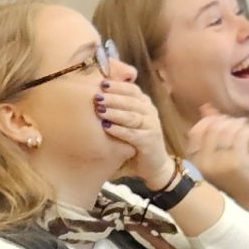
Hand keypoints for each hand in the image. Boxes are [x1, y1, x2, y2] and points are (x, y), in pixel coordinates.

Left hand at [92, 61, 170, 181]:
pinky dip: (119, 130)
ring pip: (132, 116)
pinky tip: (106, 127)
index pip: (131, 89)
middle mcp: (150, 112)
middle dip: (113, 97)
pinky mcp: (150, 141)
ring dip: (115, 112)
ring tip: (99, 110)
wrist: (153, 165)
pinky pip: (133, 134)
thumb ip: (116, 109)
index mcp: (144, 104)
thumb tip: (95, 95)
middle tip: (97, 96)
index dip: (117, 85)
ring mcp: (152, 126)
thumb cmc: (134, 141)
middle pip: (131, 100)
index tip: (101, 83)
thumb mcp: (126, 122)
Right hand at [186, 102, 248, 203]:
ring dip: (237, 123)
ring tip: (244, 127)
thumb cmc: (236, 183)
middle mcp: (203, 163)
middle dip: (225, 120)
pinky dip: (247, 129)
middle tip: (236, 123)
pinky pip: (240, 135)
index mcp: (195, 164)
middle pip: (211, 127)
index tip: (222, 121)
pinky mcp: (237, 161)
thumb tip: (207, 107)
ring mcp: (219, 162)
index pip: (196, 131)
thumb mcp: (220, 158)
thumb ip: (211, 134)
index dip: (209, 121)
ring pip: (226, 129)